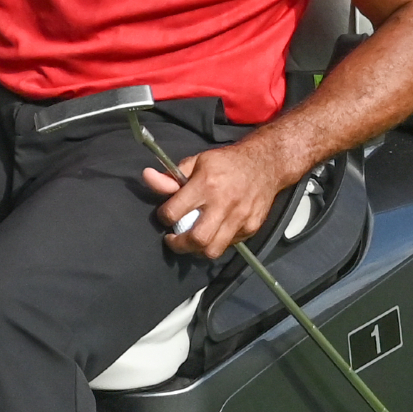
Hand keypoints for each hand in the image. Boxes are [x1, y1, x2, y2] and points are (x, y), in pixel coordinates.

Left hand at [140, 138, 303, 257]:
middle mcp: (223, 204)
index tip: (165, 217)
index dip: (163, 217)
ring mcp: (240, 218)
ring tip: (192, 241)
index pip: (173, 212)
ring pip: (213, 250)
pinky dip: (218, 243)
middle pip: (196, 240)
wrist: (265, 164)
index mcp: (205, 185)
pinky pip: (229, 245)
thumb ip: (171, 176)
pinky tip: (214, 232)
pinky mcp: (251, 227)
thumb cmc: (227, 163)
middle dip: (179, 245)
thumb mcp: (197, 161)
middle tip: (174, 239)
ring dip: (197, 250)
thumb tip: (147, 177)